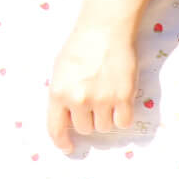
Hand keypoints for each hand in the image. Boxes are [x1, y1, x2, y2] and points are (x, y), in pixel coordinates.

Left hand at [46, 23, 138, 153]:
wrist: (104, 31)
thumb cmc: (79, 48)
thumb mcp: (59, 71)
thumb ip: (61, 95)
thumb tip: (66, 118)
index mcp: (57, 93)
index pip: (56, 128)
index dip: (61, 141)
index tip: (67, 147)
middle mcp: (78, 100)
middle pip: (85, 129)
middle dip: (88, 120)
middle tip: (93, 104)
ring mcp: (102, 99)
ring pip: (105, 127)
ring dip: (106, 118)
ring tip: (106, 99)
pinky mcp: (123, 97)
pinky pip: (123, 122)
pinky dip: (122, 117)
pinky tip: (120, 104)